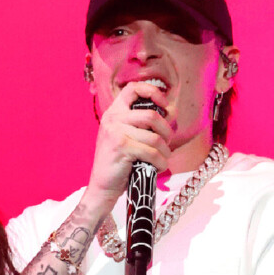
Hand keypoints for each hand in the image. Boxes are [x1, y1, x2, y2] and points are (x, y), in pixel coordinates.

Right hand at [83, 81, 172, 215]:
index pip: (133, 88)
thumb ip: (141, 124)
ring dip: (165, 151)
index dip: (152, 92)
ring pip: (155, 137)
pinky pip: (152, 152)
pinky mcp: (121, 148)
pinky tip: (158, 168)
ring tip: (163, 159)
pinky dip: (160, 162)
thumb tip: (171, 112)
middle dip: (166, 131)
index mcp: (113, 112)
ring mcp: (115, 132)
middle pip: (151, 115)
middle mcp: (113, 119)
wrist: (102, 186)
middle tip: (167, 143)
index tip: (164, 106)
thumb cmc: (119, 162)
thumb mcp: (126, 137)